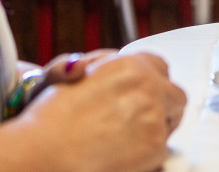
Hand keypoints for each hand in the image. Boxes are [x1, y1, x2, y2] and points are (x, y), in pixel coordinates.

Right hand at [15, 52, 185, 171]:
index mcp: (128, 65)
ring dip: (154, 129)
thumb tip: (103, 64)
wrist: (43, 153)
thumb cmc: (49, 119)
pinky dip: (148, 153)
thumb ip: (101, 66)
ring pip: (170, 123)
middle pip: (175, 94)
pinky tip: (123, 153)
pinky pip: (163, 149)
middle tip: (143, 120)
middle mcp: (147, 86)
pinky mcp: (156, 146)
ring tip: (125, 139)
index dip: (150, 81)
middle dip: (163, 106)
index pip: (159, 66)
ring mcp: (154, 116)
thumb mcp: (72, 75)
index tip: (144, 93)